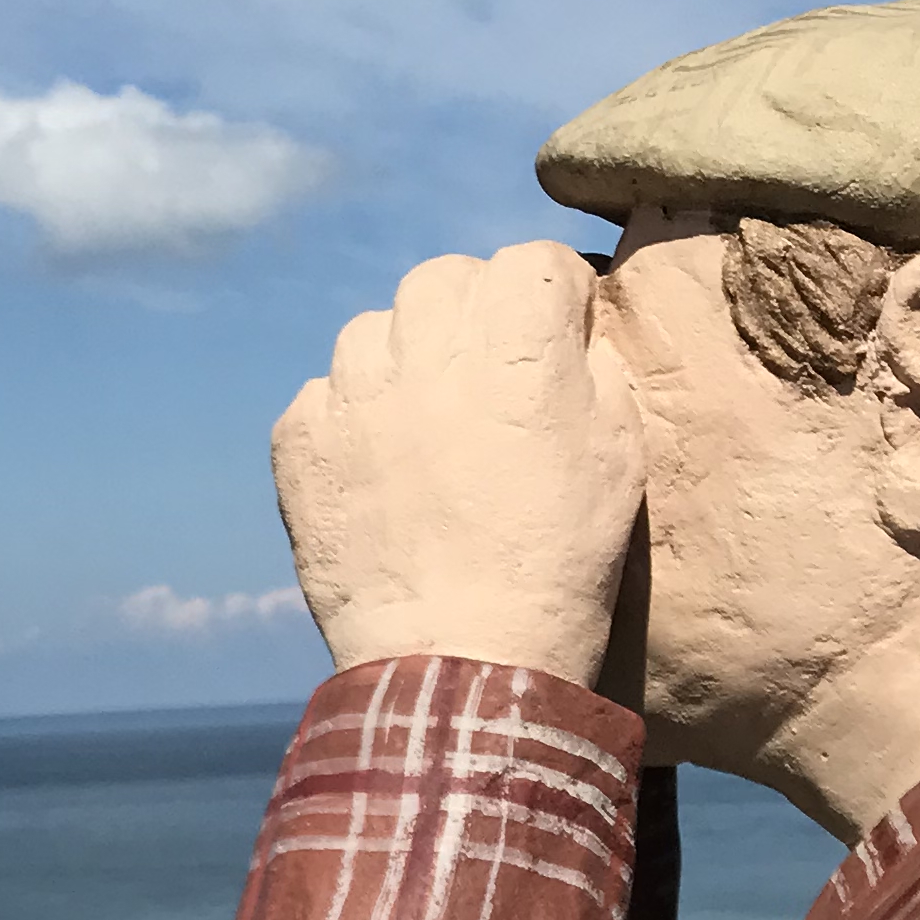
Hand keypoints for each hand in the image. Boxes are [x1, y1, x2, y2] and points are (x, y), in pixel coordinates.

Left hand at [271, 242, 643, 687]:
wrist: (462, 660)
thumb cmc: (558, 563)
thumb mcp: (620, 452)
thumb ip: (592, 365)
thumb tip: (565, 331)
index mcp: (518, 340)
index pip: (529, 260)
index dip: (549, 298)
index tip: (556, 339)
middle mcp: (427, 348)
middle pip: (444, 280)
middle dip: (471, 314)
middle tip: (486, 380)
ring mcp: (352, 393)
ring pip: (373, 330)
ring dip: (401, 361)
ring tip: (425, 428)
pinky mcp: (299, 441)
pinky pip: (322, 396)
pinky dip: (348, 421)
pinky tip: (378, 474)